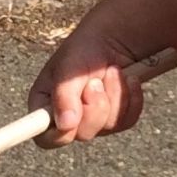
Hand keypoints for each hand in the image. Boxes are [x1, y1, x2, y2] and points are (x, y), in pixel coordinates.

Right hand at [27, 25, 150, 148]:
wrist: (115, 38)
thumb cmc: (84, 48)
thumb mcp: (69, 67)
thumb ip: (64, 95)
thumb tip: (66, 124)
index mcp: (46, 106)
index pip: (45, 137)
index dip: (57, 135)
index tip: (71, 121)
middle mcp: (68, 118)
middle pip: (82, 134)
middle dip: (95, 105)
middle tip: (96, 81)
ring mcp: (94, 120)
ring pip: (109, 126)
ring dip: (115, 95)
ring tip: (112, 71)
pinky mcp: (117, 118)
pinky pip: (127, 120)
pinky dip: (131, 98)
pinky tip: (128, 79)